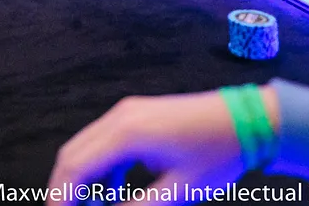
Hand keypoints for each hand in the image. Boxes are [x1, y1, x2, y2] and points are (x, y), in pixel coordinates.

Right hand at [49, 90, 274, 200]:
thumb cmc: (218, 155)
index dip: (62, 195)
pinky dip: (100, 167)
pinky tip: (109, 193)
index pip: (76, 165)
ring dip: (82, 177)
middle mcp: (119, 117)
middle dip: (65, 187)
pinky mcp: (135, 114)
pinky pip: (104, 141)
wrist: (247, 119)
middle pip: (73, 152)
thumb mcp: (180, 192)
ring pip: (86, 146)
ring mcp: (126, 112)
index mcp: (127, 134)